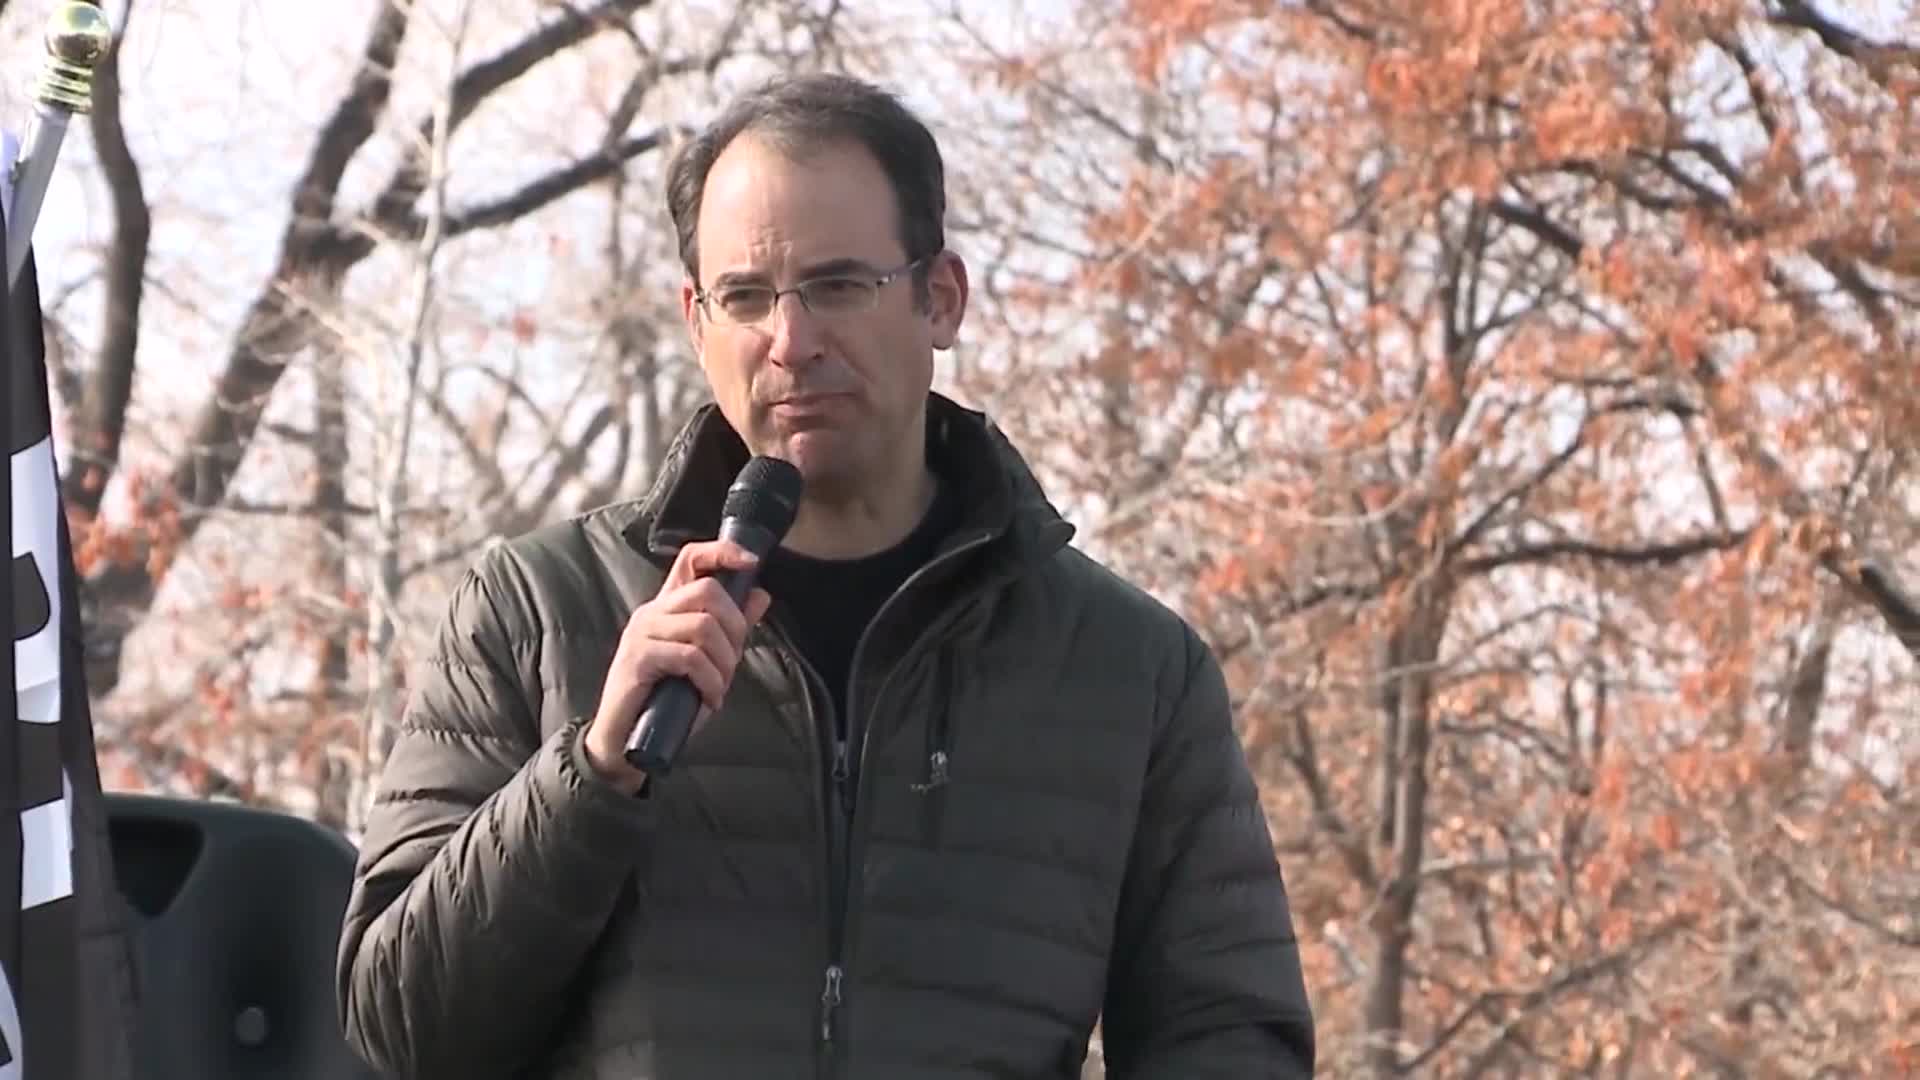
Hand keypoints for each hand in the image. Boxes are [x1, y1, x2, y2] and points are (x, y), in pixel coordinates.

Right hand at [583, 539, 772, 792]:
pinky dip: (710, 681)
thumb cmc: (666, 700)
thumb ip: (731, 628)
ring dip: (724, 661)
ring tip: (718, 687)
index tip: (751, 563)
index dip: (722, 552)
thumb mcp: (708, 661)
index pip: (691, 558)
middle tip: (732, 662)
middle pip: (707, 590)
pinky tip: (709, 699)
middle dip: (735, 627)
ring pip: (703, 625)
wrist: (624, 741)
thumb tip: (761, 595)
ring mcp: (643, 633)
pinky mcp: (639, 658)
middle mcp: (653, 611)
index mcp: (668, 606)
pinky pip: (690, 657)